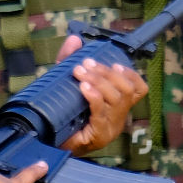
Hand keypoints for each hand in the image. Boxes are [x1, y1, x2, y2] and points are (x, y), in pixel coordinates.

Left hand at [55, 35, 147, 154]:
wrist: (44, 143)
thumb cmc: (59, 114)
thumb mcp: (66, 83)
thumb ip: (70, 61)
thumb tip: (74, 39)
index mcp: (116, 106)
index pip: (138, 89)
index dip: (131, 75)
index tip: (114, 63)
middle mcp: (119, 117)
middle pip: (128, 91)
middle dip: (108, 73)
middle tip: (87, 63)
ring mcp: (111, 128)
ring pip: (117, 99)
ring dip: (100, 81)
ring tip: (81, 72)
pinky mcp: (99, 136)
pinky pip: (102, 113)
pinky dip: (95, 97)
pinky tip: (83, 88)